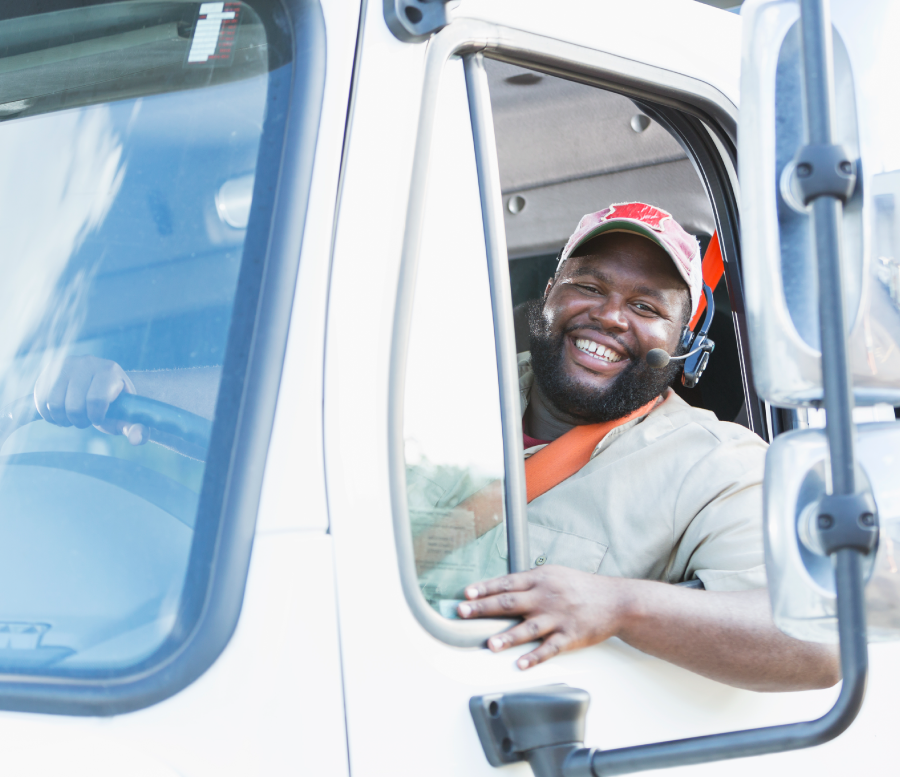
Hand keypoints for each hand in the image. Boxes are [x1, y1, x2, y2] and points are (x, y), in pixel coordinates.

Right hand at [34, 355, 147, 444]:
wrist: (99, 386)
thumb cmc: (115, 406)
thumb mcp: (127, 418)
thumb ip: (137, 430)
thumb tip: (138, 439)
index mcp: (110, 371)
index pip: (96, 400)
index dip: (95, 416)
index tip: (98, 418)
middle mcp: (87, 362)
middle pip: (74, 405)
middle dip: (79, 420)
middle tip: (85, 419)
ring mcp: (66, 364)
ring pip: (54, 403)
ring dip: (62, 418)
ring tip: (72, 416)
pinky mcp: (49, 370)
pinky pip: (40, 399)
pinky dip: (48, 413)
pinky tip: (59, 413)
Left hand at [457, 565, 631, 668]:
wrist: (617, 600)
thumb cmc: (582, 587)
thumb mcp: (555, 574)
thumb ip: (531, 581)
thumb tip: (502, 587)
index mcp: (541, 579)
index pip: (506, 582)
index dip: (485, 588)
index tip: (466, 594)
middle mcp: (546, 597)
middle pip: (510, 602)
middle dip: (484, 608)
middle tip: (463, 612)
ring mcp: (558, 617)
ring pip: (528, 628)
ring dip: (507, 637)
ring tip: (490, 644)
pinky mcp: (570, 636)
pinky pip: (549, 649)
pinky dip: (535, 657)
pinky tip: (521, 664)